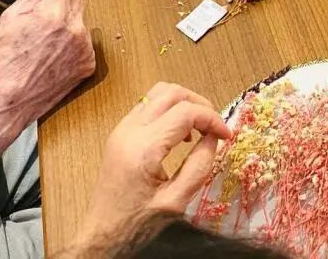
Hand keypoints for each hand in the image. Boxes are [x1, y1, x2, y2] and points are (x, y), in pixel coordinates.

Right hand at [0, 0, 94, 127]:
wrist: (6, 101)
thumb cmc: (3, 60)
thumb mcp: (12, 17)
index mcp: (55, 12)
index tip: (38, 9)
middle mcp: (75, 28)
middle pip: (76, 2)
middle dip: (60, 8)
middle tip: (38, 27)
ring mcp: (84, 48)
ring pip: (80, 23)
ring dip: (67, 28)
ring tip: (43, 47)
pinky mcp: (88, 65)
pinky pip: (84, 45)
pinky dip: (72, 48)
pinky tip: (53, 59)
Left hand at [71, 84, 232, 250]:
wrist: (101, 235)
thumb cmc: (137, 224)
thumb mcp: (175, 202)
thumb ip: (199, 166)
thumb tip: (214, 138)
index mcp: (143, 149)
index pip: (186, 112)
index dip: (212, 119)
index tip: (226, 136)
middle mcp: (129, 131)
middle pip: (171, 93)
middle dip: (199, 104)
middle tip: (214, 127)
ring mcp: (121, 129)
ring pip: (158, 93)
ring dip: (183, 103)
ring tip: (197, 129)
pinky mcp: (119, 133)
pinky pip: (148, 106)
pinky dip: (169, 110)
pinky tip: (178, 134)